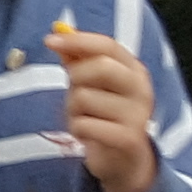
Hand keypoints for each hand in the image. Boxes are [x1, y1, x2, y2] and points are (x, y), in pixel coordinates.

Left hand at [49, 21, 157, 191]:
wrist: (123, 159)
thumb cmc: (103, 114)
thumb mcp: (92, 84)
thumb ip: (77, 58)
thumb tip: (58, 32)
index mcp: (134, 70)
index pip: (108, 45)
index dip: (77, 40)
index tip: (49, 40)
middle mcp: (142, 89)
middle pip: (100, 67)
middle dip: (76, 78)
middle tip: (76, 93)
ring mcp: (138, 115)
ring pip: (84, 98)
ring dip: (73, 110)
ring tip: (85, 119)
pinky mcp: (129, 139)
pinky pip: (85, 125)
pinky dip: (77, 129)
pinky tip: (87, 135)